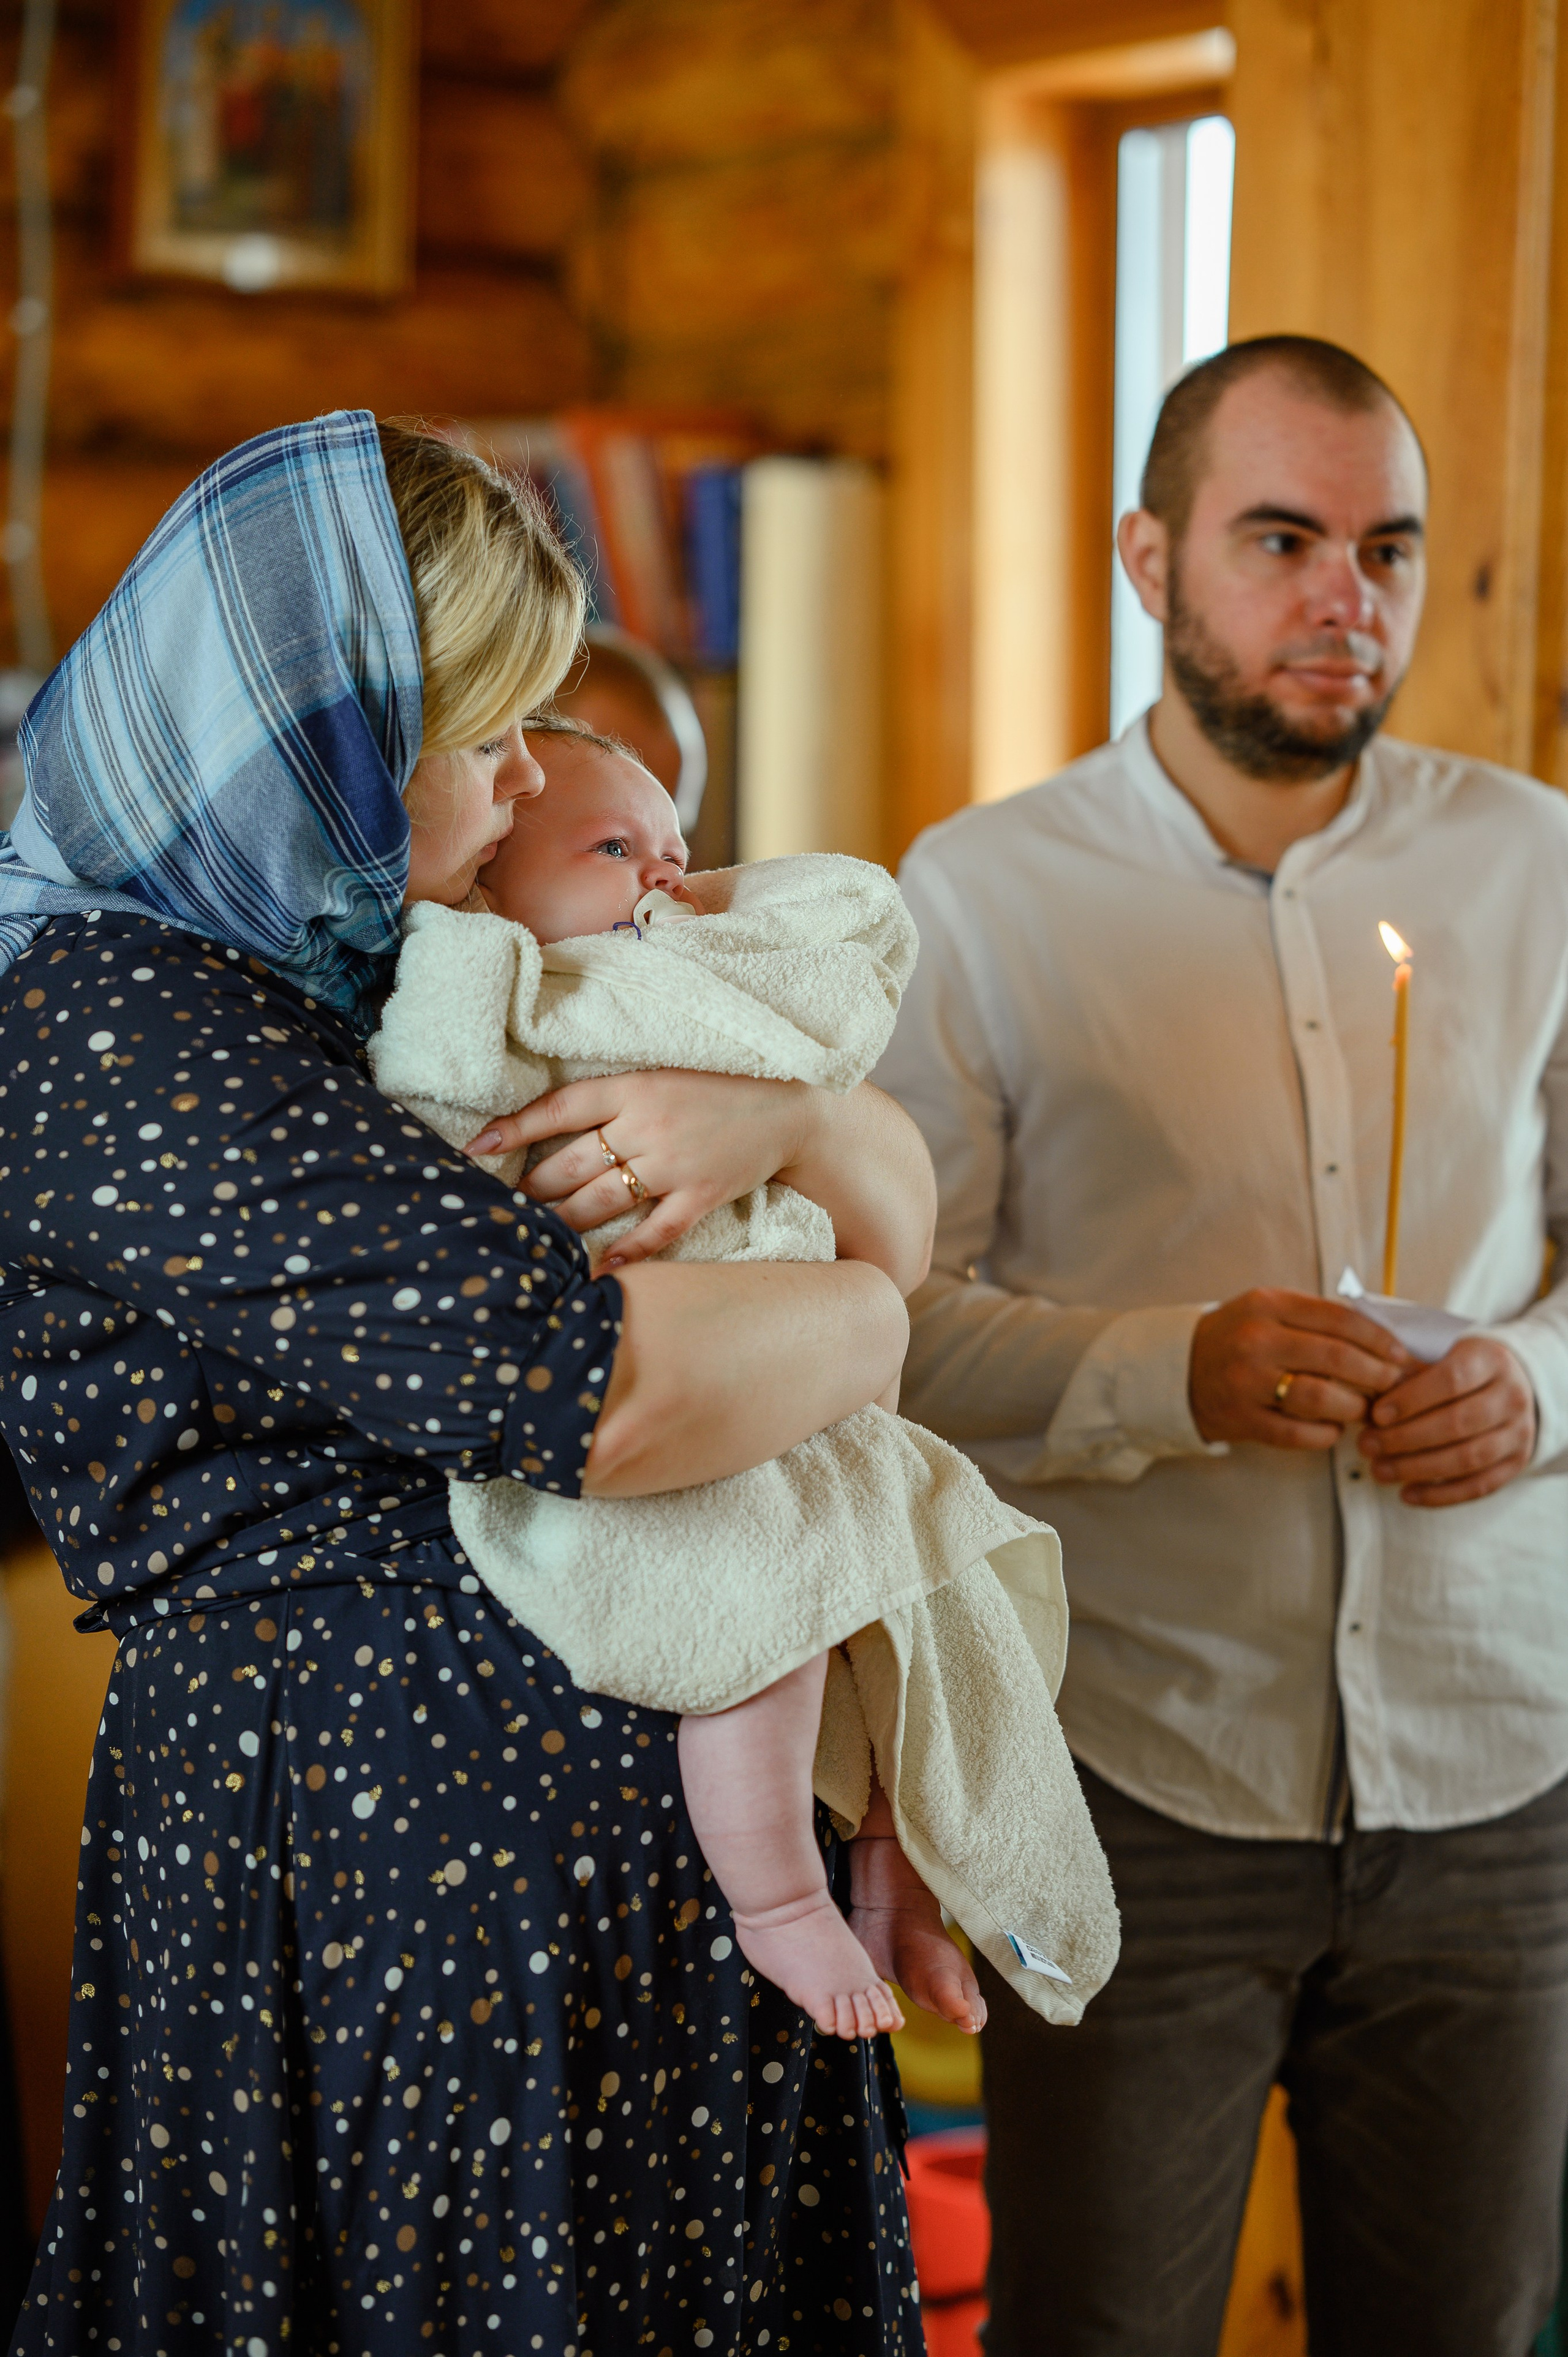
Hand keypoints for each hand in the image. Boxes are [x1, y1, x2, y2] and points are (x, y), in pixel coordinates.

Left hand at [464, 1069, 812, 1264]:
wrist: (788, 1112)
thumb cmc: (713, 1094)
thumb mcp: (658, 1080)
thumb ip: (610, 1104)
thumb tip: (552, 1133)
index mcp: (634, 1087)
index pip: (561, 1109)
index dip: (514, 1128)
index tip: (475, 1147)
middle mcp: (649, 1125)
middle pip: (573, 1163)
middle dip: (531, 1189)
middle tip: (499, 1208)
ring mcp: (676, 1164)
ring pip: (603, 1199)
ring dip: (563, 1222)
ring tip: (531, 1239)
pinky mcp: (702, 1194)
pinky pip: (656, 1229)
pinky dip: (627, 1250)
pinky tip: (598, 1268)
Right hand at [1189, 1287, 1415, 1449]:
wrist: (1176, 1369)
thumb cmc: (1234, 1337)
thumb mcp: (1267, 1309)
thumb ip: (1315, 1317)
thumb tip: (1378, 1336)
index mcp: (1268, 1306)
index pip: (1340, 1319)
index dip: (1379, 1339)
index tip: (1400, 1354)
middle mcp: (1257, 1341)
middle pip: (1338, 1358)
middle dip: (1377, 1374)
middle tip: (1393, 1384)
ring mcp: (1248, 1382)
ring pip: (1321, 1398)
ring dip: (1353, 1406)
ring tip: (1363, 1408)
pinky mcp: (1242, 1419)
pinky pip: (1298, 1433)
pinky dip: (1325, 1433)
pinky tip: (1332, 1428)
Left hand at [1358, 1336, 1536, 1505]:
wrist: (1514, 1387)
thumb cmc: (1462, 1371)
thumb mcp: (1441, 1357)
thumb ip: (1410, 1375)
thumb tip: (1369, 1405)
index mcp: (1492, 1361)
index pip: (1452, 1379)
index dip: (1411, 1399)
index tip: (1376, 1415)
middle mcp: (1512, 1396)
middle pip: (1458, 1422)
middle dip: (1405, 1438)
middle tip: (1367, 1445)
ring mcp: (1519, 1432)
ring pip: (1468, 1458)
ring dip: (1417, 1468)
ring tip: (1379, 1471)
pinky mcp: (1517, 1463)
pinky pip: (1479, 1486)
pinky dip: (1440, 1495)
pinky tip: (1406, 1494)